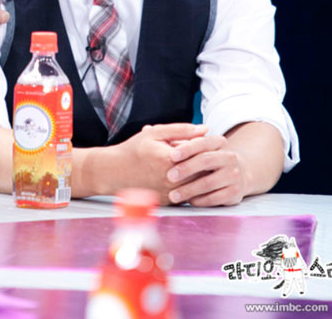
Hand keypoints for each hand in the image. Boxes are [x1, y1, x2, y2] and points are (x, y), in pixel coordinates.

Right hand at [80, 123, 206, 204]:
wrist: (115, 172)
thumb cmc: (134, 150)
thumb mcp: (155, 133)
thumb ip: (181, 130)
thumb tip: (205, 129)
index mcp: (169, 159)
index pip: (201, 153)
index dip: (211, 146)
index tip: (215, 142)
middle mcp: (171, 179)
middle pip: (203, 171)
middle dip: (210, 162)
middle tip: (216, 154)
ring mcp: (170, 193)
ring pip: (199, 185)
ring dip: (205, 175)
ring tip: (207, 165)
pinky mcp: (168, 202)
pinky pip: (189, 194)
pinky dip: (194, 185)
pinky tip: (194, 176)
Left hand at [166, 134, 247, 206]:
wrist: (238, 174)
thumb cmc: (210, 160)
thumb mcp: (202, 148)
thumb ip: (187, 145)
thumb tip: (170, 146)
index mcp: (220, 142)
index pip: (203, 142)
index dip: (187, 149)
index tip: (171, 156)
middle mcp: (230, 157)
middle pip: (206, 160)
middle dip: (186, 168)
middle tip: (169, 176)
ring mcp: (234, 175)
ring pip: (209, 182)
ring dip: (189, 189)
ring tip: (173, 195)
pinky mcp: (235, 193)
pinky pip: (214, 198)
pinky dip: (200, 200)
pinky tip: (189, 201)